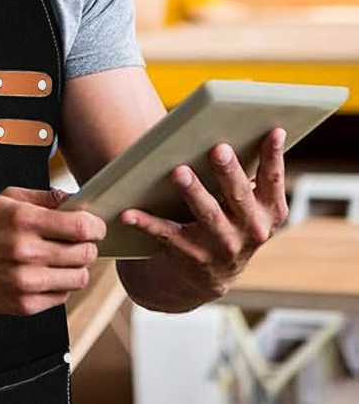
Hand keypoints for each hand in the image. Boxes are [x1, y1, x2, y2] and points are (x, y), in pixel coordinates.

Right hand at [0, 186, 104, 315]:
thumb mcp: (5, 198)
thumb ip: (42, 197)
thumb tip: (72, 199)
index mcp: (24, 221)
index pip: (81, 227)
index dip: (96, 225)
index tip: (95, 225)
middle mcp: (27, 252)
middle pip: (85, 253)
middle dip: (88, 245)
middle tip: (79, 241)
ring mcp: (26, 282)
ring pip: (79, 278)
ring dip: (78, 267)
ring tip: (64, 258)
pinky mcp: (24, 305)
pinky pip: (62, 296)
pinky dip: (61, 284)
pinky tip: (47, 272)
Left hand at [119, 127, 289, 297]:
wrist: (210, 274)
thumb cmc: (228, 220)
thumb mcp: (247, 204)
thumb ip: (247, 176)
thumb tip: (233, 129)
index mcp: (268, 211)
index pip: (272, 179)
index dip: (275, 156)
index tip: (273, 130)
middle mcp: (251, 230)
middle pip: (238, 195)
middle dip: (228, 172)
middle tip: (219, 148)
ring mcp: (223, 246)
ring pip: (207, 215)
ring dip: (193, 192)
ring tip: (179, 171)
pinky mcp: (192, 255)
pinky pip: (166, 235)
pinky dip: (145, 223)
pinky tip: (127, 212)